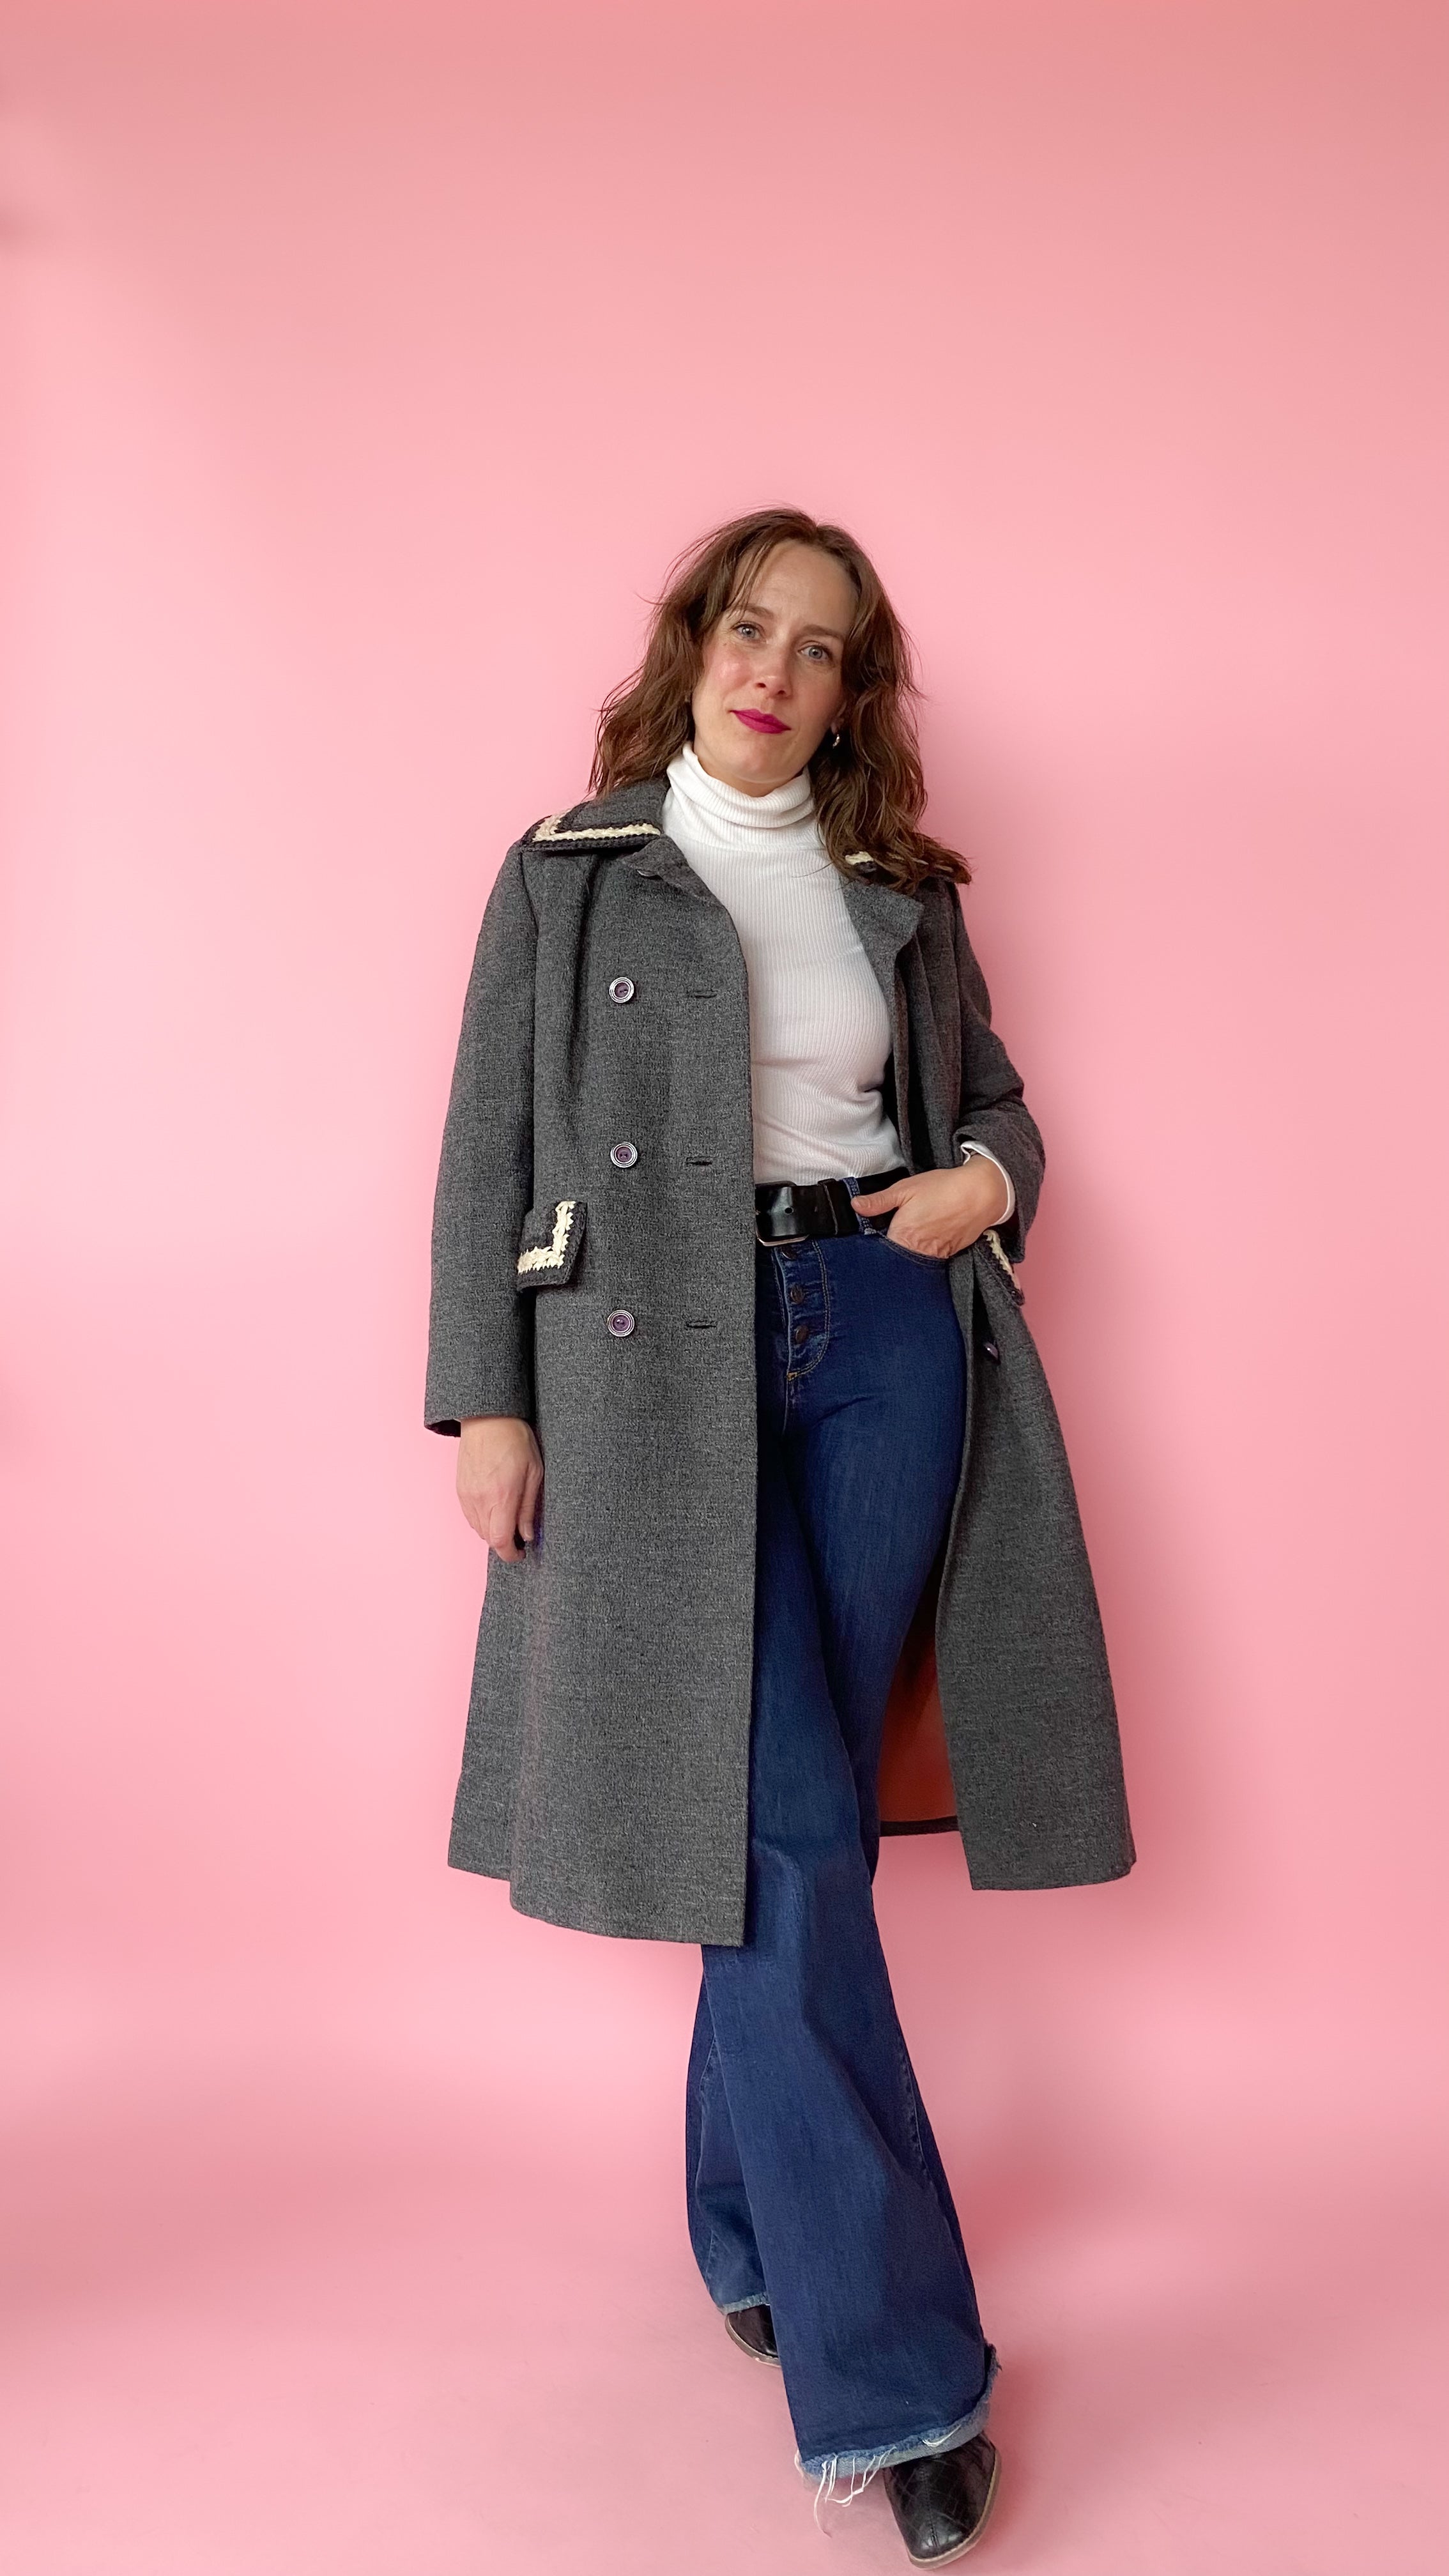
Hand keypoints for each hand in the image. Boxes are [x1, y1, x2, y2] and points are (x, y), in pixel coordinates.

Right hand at [456, 1415, 542, 1560]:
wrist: (487, 1418)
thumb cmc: (515, 1441)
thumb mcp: (534, 1473)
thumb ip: (528, 1507)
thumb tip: (527, 1535)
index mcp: (501, 1496)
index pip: (500, 1540)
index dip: (510, 1554)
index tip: (520, 1554)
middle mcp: (480, 1499)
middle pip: (488, 1538)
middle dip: (504, 1543)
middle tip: (518, 1537)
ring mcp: (467, 1495)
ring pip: (478, 1529)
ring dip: (492, 1532)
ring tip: (507, 1521)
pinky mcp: (459, 1489)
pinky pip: (469, 1516)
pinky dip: (482, 1520)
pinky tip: (493, 1510)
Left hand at [853, 1159, 1009, 1259]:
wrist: (981, 1193)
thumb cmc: (943, 1188)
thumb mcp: (905, 1188)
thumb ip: (879, 1201)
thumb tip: (856, 1206)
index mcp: (903, 1236)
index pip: (880, 1253)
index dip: (874, 1247)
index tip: (871, 1238)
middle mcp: (918, 1251)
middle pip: (897, 1261)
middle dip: (891, 1252)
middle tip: (891, 1234)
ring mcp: (935, 1255)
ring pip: (914, 1261)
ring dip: (909, 1253)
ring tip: (912, 1235)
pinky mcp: (949, 1255)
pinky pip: (932, 1260)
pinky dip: (926, 1253)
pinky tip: (927, 1238)